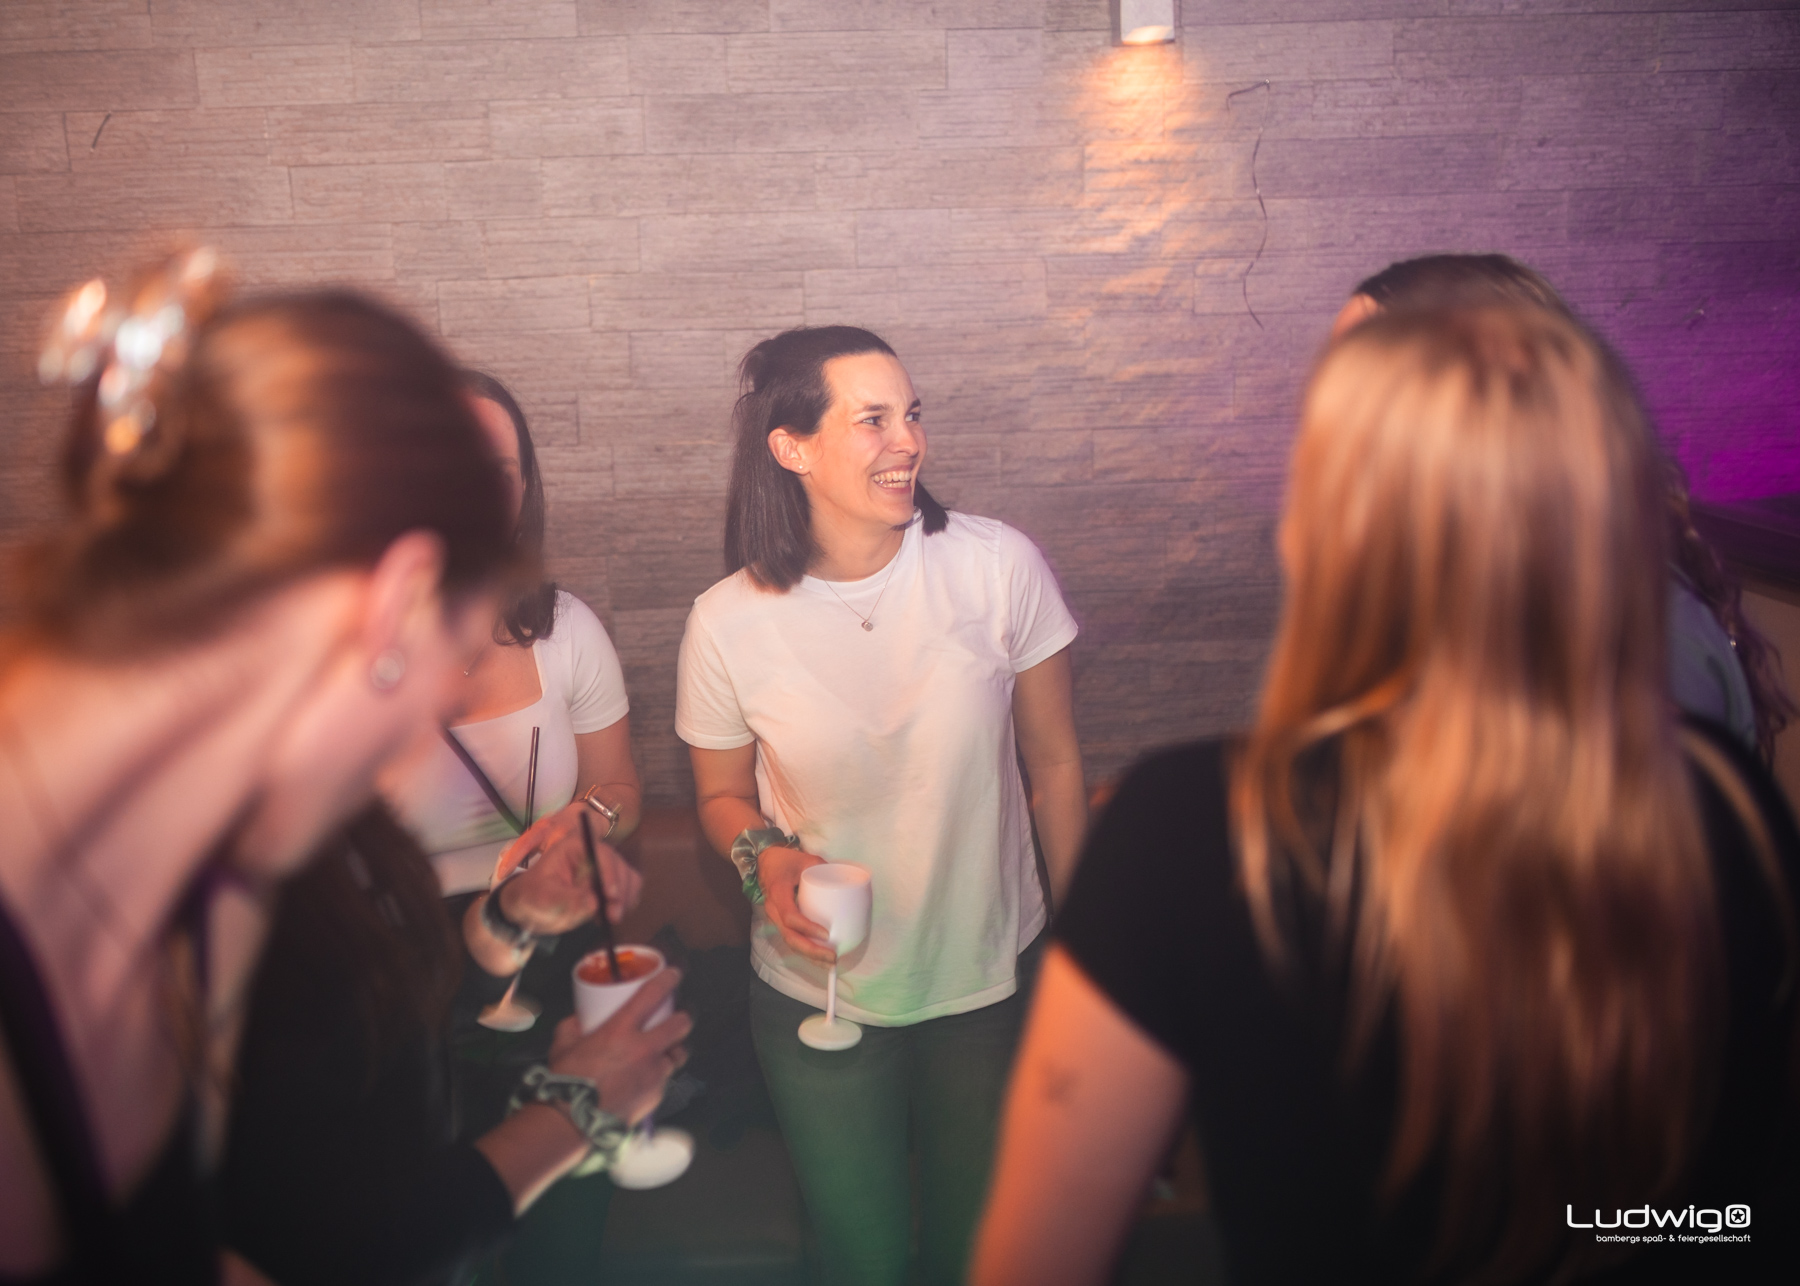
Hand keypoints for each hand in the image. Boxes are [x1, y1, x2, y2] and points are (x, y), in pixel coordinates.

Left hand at [499, 802, 642, 931]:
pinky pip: (630, 889)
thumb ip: (567, 900)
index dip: (609, 872)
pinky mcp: (612, 884)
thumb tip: (594, 903)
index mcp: (575, 847)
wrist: (533, 908)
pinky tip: (612, 916)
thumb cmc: (533, 897)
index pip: (600, 853)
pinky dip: (627, 903)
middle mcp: (594, 853)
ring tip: (611, 918)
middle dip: (620, 891)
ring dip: (626, 898)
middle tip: (613, 915)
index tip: (610, 894)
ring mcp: (605, 868)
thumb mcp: (543, 899)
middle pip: (618, 866)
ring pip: (628, 877)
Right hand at [548, 968, 690, 1125]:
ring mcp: (653, 1074)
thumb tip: (580, 1019)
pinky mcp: (655, 1096)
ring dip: (673, 1049)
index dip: (668, 980)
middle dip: (682, 1017)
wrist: (572, 1123)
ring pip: (678, 1054)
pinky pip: (665, 1079)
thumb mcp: (564, 1044)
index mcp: (620, 1031)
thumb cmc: (566, 1083)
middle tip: (677, 1016)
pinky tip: (646, 1077)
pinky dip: (658, 1075)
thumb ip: (573, 1026)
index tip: (674, 974)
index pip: (653, 995)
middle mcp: (643, 1050)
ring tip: (665, 1049)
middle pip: (681, 1024)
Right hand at [757, 845, 835, 964]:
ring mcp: (775, 918)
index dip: (807, 927)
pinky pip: (792, 938)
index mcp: (778, 893)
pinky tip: (820, 958)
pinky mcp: (781, 922)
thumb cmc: (785, 860)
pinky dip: (806, 951)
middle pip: (789, 937)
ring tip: (830, 962)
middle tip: (832, 957)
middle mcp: (773, 910)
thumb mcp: (805, 859)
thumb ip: (824, 869)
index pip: (790, 916)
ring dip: (810, 955)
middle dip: (811, 951)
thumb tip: (845, 882)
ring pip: (790, 942)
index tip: (826, 934)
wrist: (764, 861)